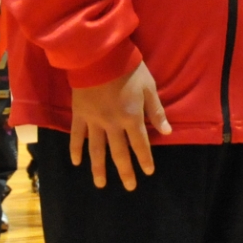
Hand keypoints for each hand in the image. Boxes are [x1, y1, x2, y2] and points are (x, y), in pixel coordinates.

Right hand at [69, 62, 169, 190]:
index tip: (148, 172)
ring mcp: (94, 121)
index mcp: (131, 117)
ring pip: (96, 150)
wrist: (99, 55)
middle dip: (125, 171)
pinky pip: (77, 135)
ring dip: (99, 168)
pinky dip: (76, 149)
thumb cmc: (128, 68)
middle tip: (129, 187)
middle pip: (119, 152)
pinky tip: (76, 162)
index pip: (140, 144)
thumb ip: (156, 111)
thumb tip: (167, 132)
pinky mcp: (79, 114)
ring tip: (100, 184)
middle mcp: (112, 124)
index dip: (145, 159)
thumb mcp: (149, 87)